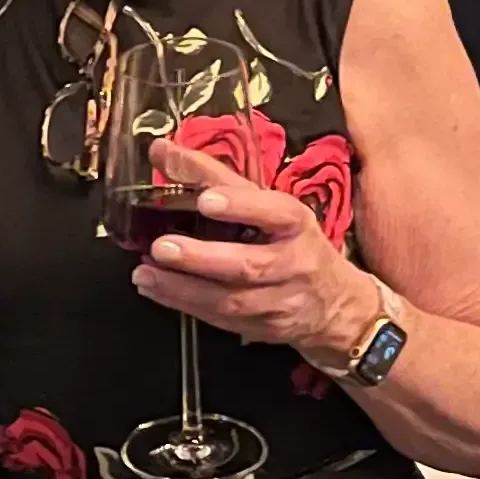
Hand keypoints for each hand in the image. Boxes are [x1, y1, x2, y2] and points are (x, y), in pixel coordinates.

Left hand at [132, 140, 376, 355]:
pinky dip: (184, 304)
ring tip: (145, 272)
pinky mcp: (263, 328)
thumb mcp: (267, 202)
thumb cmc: (292, 239)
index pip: (273, 211)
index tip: (205, 199)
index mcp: (296, 222)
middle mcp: (292, 262)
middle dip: (202, 258)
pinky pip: (220, 319)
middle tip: (162, 247)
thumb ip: (215, 177)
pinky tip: (156, 289)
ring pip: (230, 300)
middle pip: (248, 265)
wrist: (334, 303)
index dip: (240, 205)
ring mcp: (279, 301)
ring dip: (182, 288)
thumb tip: (161, 150)